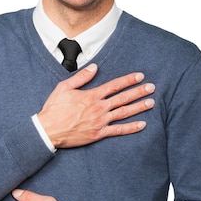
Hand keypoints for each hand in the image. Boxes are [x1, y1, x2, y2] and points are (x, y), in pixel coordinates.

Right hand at [38, 63, 154, 147]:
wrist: (48, 130)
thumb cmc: (54, 109)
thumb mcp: (64, 87)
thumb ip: (81, 77)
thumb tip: (94, 67)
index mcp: (92, 96)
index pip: (114, 85)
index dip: (128, 80)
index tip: (139, 76)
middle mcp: (99, 108)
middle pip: (123, 98)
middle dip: (139, 92)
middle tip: (151, 87)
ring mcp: (100, 121)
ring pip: (124, 113)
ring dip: (139, 107)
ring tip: (151, 102)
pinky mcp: (99, 134)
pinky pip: (118, 130)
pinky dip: (131, 128)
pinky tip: (142, 124)